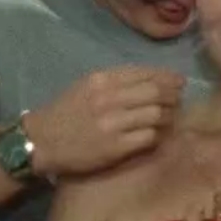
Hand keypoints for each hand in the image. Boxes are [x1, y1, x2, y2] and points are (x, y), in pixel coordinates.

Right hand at [28, 66, 183, 177]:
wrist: (40, 142)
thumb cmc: (64, 113)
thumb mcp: (85, 87)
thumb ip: (115, 82)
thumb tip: (151, 80)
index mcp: (101, 79)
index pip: (144, 73)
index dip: (166, 76)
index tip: (178, 81)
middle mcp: (108, 98)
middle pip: (156, 92)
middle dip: (173, 95)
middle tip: (180, 100)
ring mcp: (113, 123)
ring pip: (157, 114)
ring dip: (169, 115)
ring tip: (172, 118)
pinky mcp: (116, 147)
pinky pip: (149, 137)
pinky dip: (158, 134)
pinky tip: (159, 135)